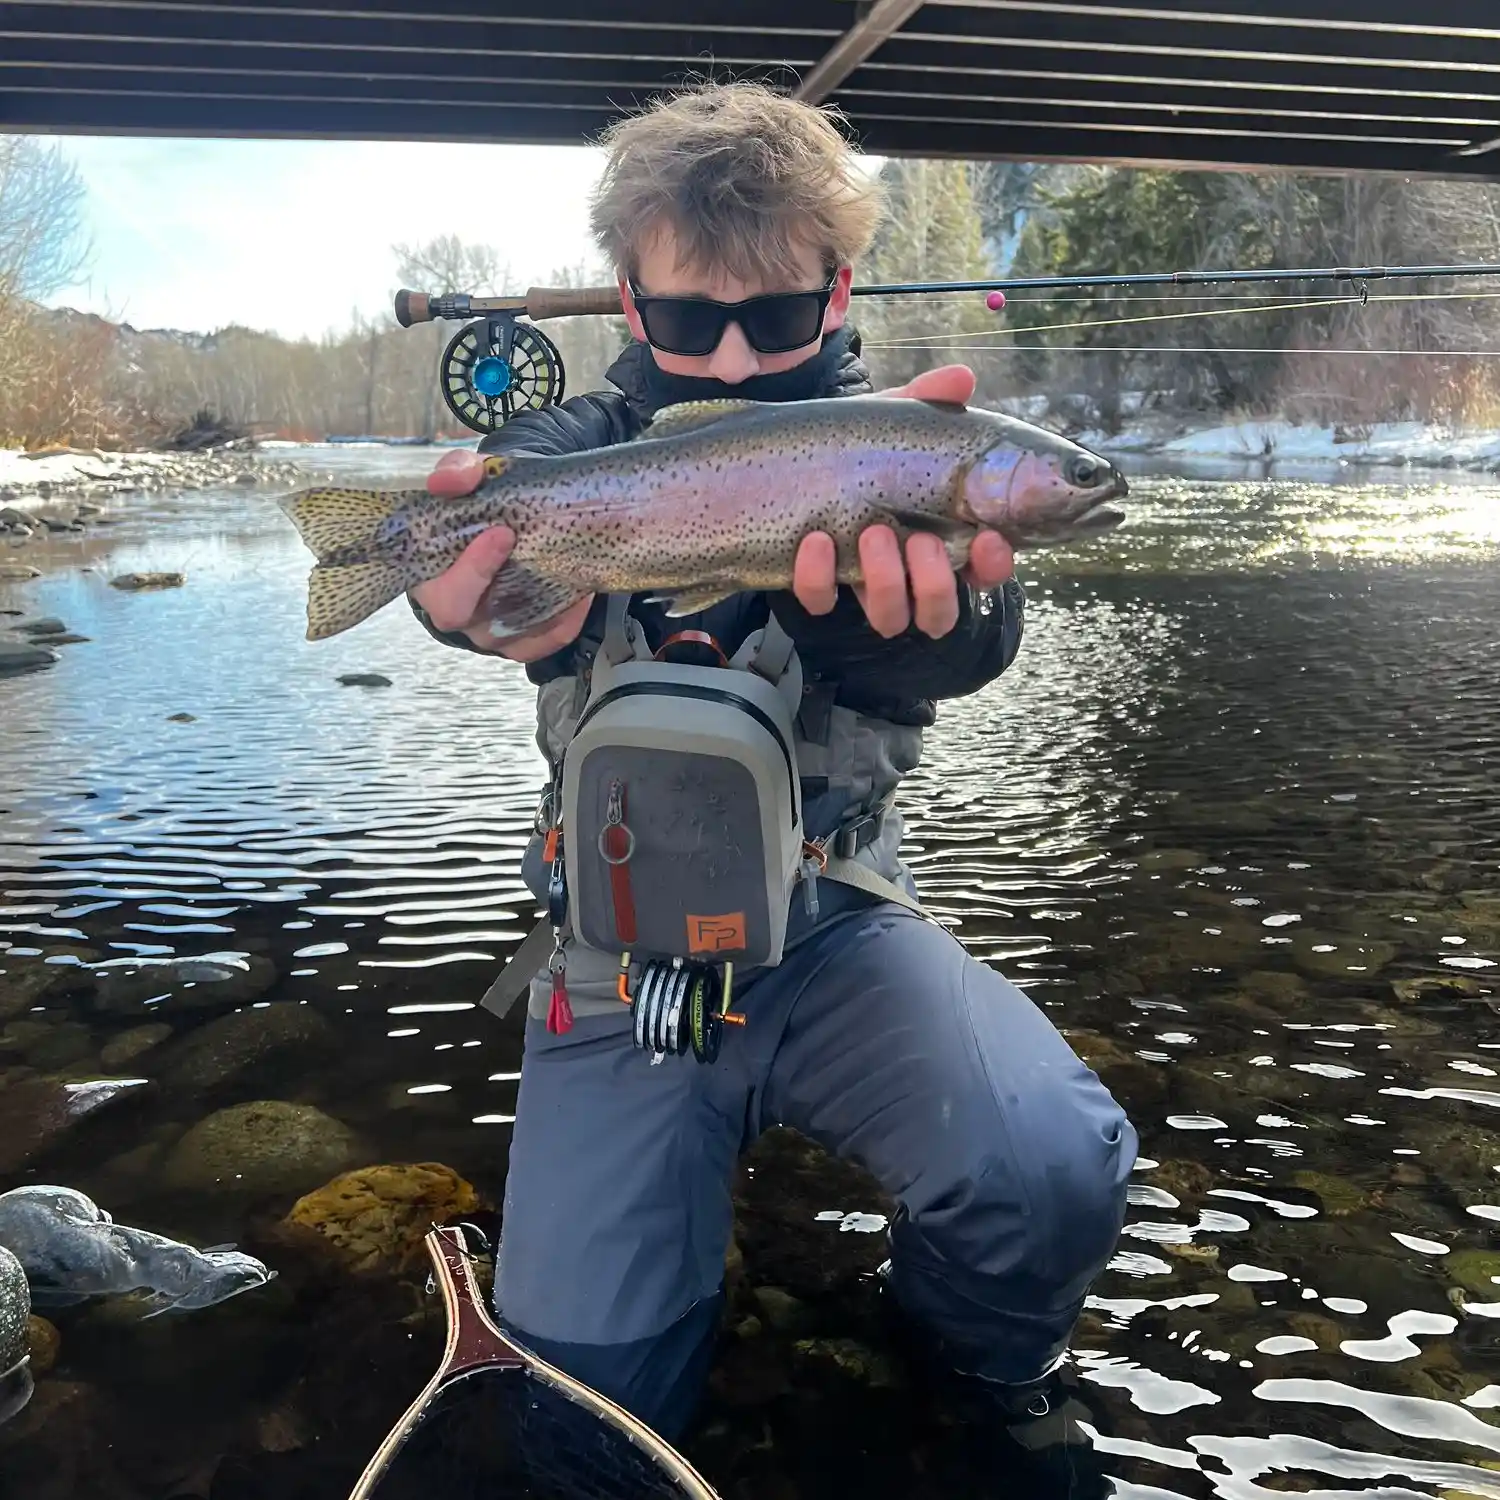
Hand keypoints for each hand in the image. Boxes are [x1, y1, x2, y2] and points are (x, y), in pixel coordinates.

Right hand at [408, 448, 592, 661]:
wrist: (519, 514)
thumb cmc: (484, 500)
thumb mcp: (471, 476)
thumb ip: (457, 471)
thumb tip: (448, 481)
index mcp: (429, 575)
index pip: (438, 591)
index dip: (467, 569)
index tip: (501, 531)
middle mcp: (455, 610)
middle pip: (461, 617)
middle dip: (489, 581)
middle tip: (520, 541)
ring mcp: (490, 630)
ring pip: (509, 634)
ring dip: (537, 603)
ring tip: (564, 564)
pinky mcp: (524, 639)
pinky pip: (548, 639)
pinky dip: (567, 618)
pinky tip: (580, 591)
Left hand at [790, 365, 1015, 637]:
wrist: (783, 462)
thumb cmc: (859, 448)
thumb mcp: (891, 422)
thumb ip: (925, 402)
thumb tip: (962, 379)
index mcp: (941, 534)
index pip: (985, 568)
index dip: (993, 564)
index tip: (987, 538)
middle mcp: (907, 571)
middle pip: (940, 612)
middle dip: (934, 582)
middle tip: (918, 540)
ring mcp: (862, 583)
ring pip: (891, 620)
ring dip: (887, 583)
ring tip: (872, 534)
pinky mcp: (818, 587)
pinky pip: (822, 601)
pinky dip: (818, 577)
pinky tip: (815, 540)